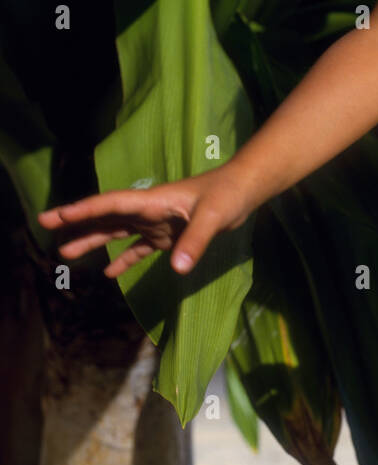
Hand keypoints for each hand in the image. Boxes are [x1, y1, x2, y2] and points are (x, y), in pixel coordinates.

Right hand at [37, 164, 256, 279]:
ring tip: (65, 253)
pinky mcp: (169, 234)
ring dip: (93, 241)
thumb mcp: (214, 216)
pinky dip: (124, 260)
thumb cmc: (228, 195)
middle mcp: (149, 211)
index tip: (57, 215)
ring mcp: (158, 223)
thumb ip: (196, 241)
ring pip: (117, 232)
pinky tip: (110, 275)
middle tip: (45, 227)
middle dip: (77, 222)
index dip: (84, 210)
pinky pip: (140, 248)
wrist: (245, 190)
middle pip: (106, 217)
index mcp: (153, 201)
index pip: (112, 204)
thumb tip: (177, 269)